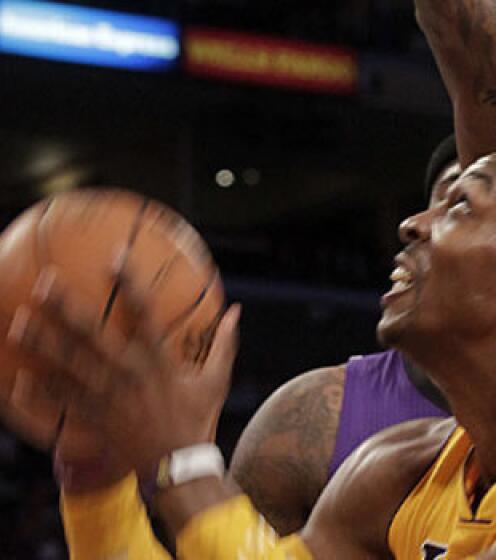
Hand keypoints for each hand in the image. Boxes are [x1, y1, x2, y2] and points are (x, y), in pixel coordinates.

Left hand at [8, 266, 239, 480]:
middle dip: (66, 308)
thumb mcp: (216, 380)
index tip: (115, 257)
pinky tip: (17, 381)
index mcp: (158, 359)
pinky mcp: (95, 418)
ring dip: (42, 344)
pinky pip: (61, 404)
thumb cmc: (198, 418)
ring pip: (68, 366)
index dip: (129, 283)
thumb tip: (237, 311)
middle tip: (44, 282)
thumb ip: (224, 343)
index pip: (142, 312)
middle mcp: (128, 373)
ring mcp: (108, 396)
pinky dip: (39, 394)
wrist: (178, 465)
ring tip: (18, 324)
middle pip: (91, 335)